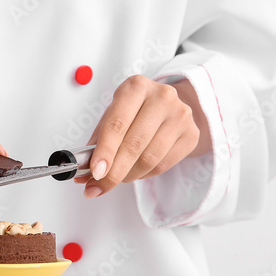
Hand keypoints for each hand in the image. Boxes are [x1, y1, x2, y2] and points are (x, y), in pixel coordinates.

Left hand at [76, 76, 209, 197]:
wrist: (168, 106)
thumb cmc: (135, 111)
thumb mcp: (113, 115)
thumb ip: (98, 140)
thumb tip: (83, 172)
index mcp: (136, 87)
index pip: (117, 124)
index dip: (105, 151)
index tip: (95, 173)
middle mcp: (162, 97)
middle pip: (134, 144)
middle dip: (113, 172)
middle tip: (97, 187)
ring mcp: (180, 115)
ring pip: (149, 158)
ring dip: (128, 176)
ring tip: (116, 178)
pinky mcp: (191, 134)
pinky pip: (163, 165)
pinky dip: (144, 175)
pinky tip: (135, 171)